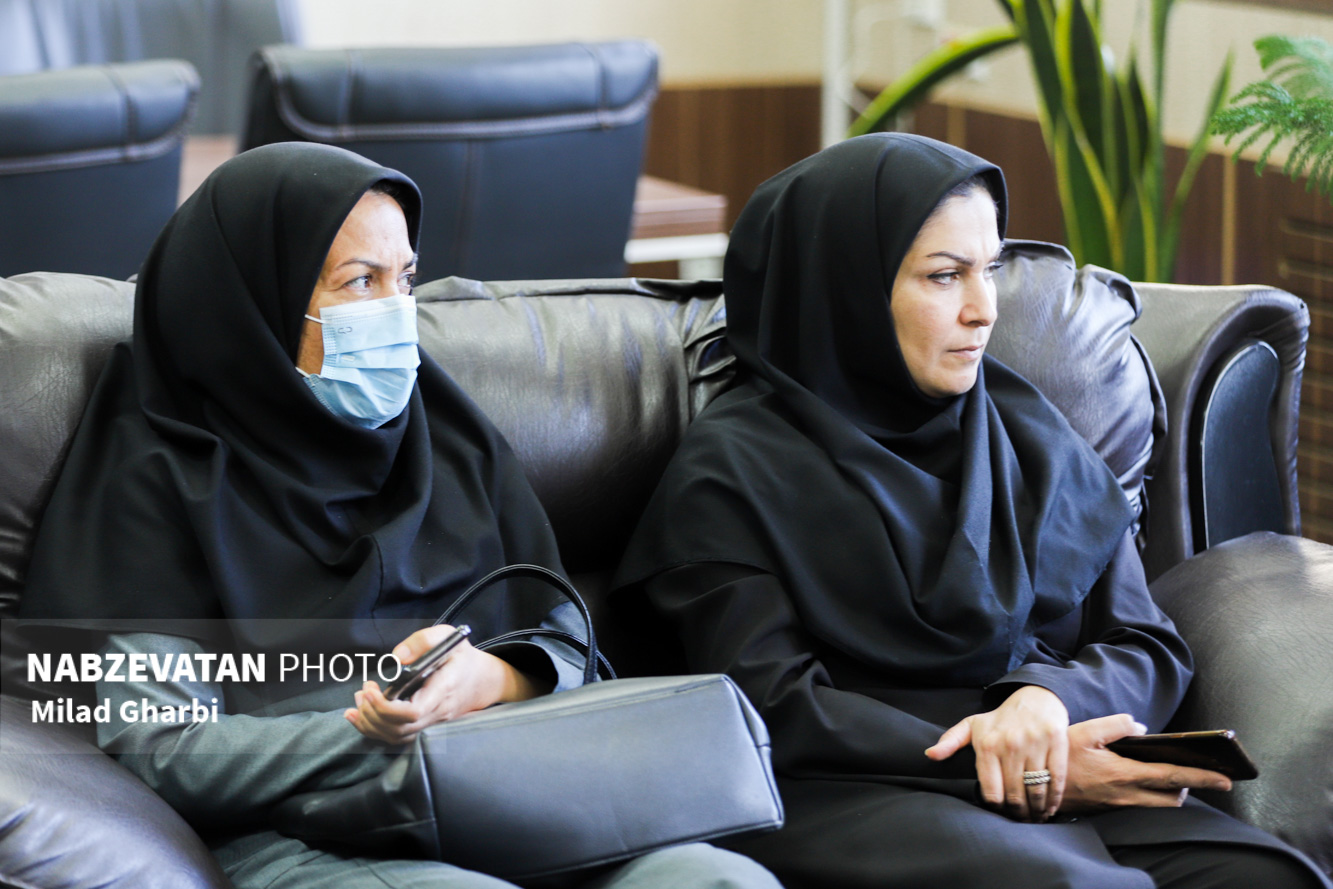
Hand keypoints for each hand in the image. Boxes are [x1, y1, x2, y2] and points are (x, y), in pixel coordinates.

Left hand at [344, 624, 547, 743]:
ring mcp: (432, 724)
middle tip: (362, 691)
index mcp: (443, 689)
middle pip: (399, 728)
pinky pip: (398, 738)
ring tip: (359, 701)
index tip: (371, 689)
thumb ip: (422, 641)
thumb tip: (397, 656)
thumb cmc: (463, 658)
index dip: (386, 707)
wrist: (483, 680)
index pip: (412, 712)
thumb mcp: (449, 637)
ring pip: (396, 737)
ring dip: (371, 723)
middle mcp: (438, 712)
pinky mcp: (425, 728)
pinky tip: (360, 717)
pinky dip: (375, 730)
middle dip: (372, 713)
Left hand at [926, 685, 1069, 821]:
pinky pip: (1056, 777)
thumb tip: (930, 755)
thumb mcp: (971, 726)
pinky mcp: (1056, 740)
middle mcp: (1009, 744)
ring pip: (1036, 789)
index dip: (997, 808)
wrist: (1034, 697)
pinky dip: (1054, 797)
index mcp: (986, 745)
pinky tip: (1051, 806)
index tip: (1002, 814)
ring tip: (1036, 817)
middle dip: (1019, 814)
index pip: (991, 791)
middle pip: (1014, 795)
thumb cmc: (1000, 718)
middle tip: (1022, 821)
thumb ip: (950, 742)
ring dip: (1037, 810)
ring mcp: (1033, 743)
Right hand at [1058, 714, 1231, 814]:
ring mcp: (1118, 805)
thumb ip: (1115, 725)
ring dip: (1171, 792)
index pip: (1174, 777)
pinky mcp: (1109, 809)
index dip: (1203, 778)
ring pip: (1158, 804)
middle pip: (1173, 797)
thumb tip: (1140, 727)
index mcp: (1125, 773)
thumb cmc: (1058, 758)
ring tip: (1170, 775)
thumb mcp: (1084, 731)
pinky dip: (1151, 795)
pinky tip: (1142, 780)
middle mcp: (1126, 794)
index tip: (1225, 779)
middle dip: (1189, 787)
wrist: (1034, 787)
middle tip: (1196, 772)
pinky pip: (1141, 805)